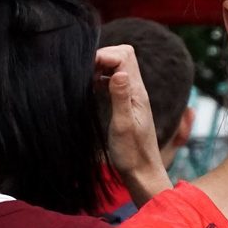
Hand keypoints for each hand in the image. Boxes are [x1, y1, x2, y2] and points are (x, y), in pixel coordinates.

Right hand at [94, 45, 168, 203]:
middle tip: (85, 72)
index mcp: (138, 93)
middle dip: (103, 56)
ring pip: (119, 67)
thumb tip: (120, 72)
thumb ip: (121, 98)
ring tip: (86, 80)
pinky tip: (92, 88)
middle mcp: (137, 91)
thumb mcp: (123, 126)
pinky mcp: (126, 104)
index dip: (104, 55)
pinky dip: (102, 78)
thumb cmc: (132, 153)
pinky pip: (115, 81)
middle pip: (123, 55)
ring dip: (102, 66)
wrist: (142, 171)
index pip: (125, 56)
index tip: (87, 69)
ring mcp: (132, 97)